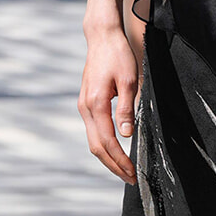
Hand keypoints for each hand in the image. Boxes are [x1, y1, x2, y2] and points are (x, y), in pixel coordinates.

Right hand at [79, 22, 139, 182]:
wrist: (102, 38)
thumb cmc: (118, 55)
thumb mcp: (130, 81)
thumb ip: (127, 109)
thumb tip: (127, 135)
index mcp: (96, 104)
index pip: (107, 142)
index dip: (120, 160)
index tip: (132, 173)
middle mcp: (85, 108)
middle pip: (96, 147)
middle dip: (113, 166)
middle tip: (130, 178)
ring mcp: (83, 106)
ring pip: (93, 141)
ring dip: (108, 158)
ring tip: (125, 169)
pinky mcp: (86, 103)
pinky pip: (93, 131)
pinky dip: (104, 145)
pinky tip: (116, 150)